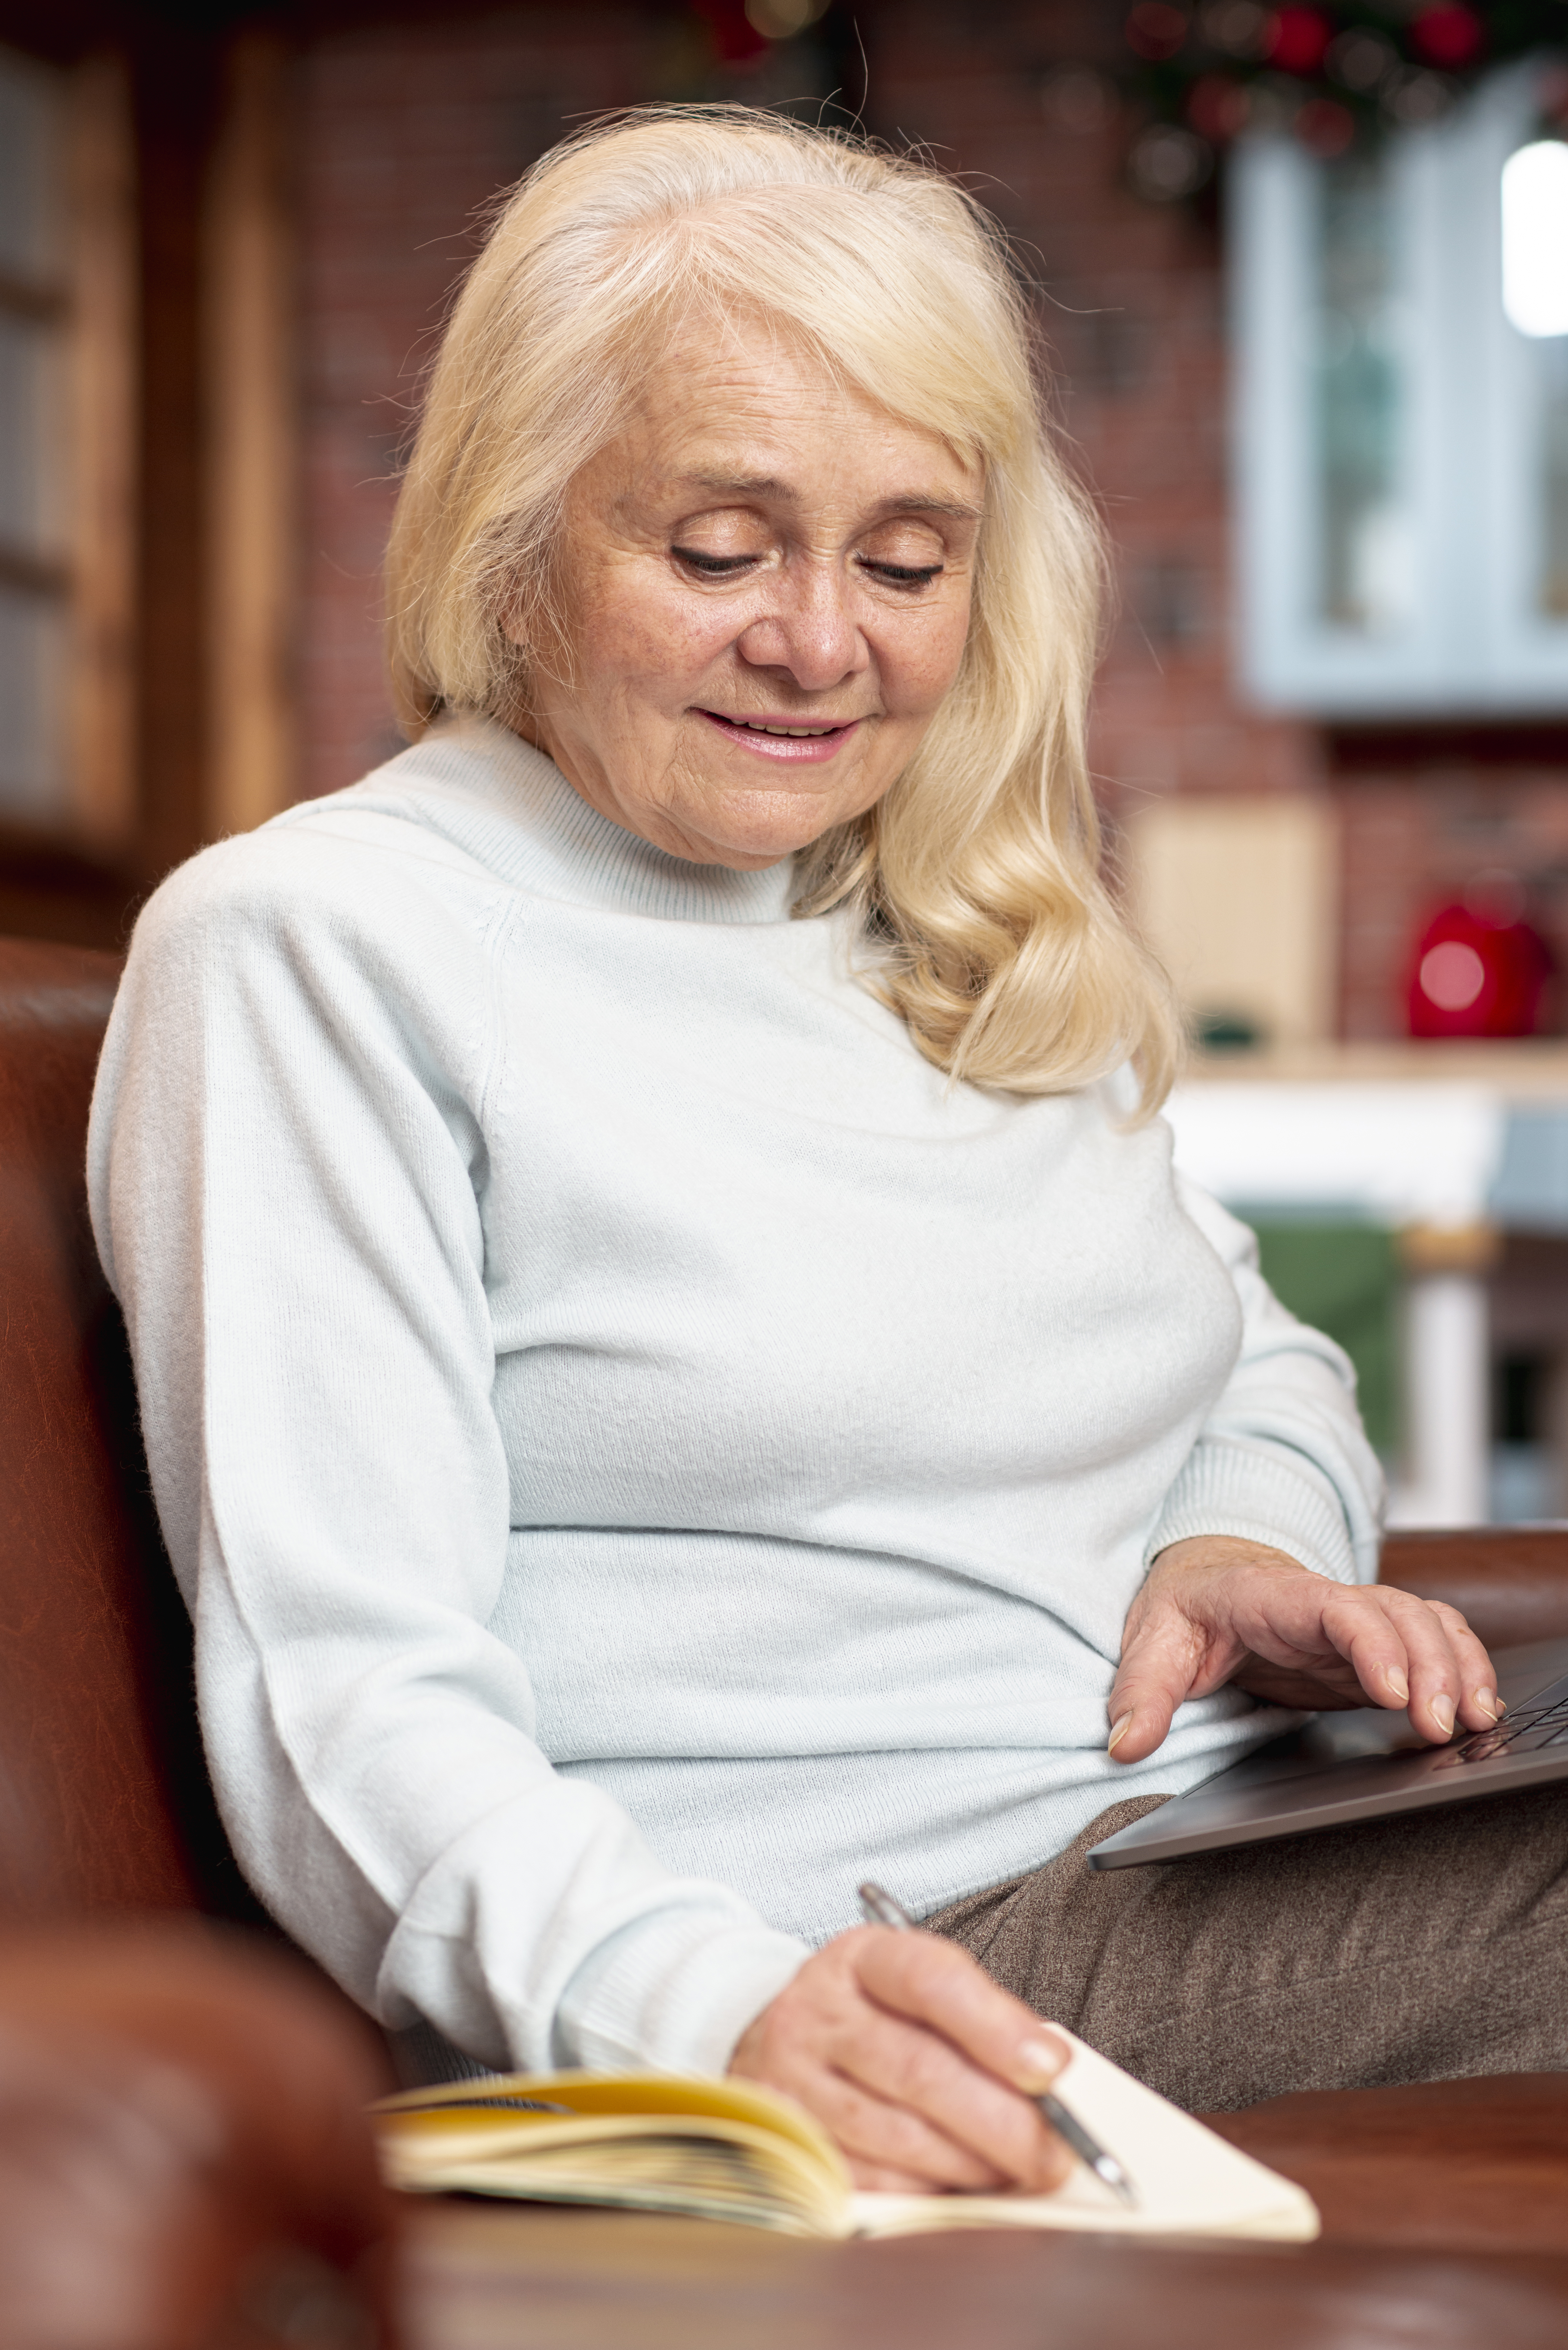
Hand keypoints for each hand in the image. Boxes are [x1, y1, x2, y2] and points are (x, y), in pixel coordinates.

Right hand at [728, 1926, 1074, 2193]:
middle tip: (1054, 2149)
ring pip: (898, 2133)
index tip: (1052, 2068)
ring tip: (1017, 2169)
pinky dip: (928, 2187)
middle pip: (919, 2069)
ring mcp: (795, 2081)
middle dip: (1001, 2119)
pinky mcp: (791, 2144)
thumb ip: (979, 2020)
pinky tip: (961, 2184)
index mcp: (860, 1960)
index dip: (997, 2027)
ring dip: (972, 2162)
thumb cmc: (870, 2014)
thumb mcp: (915, 1988)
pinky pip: (871, 2179)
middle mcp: (818, 2014)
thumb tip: (1048, 2075)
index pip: (931, 1982)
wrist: (776, 2041)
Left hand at [1107, 1535, 1502, 1766]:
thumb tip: (1125, 1746)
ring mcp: (1355, 1625)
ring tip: (1476, 1722)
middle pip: (1399, 1614)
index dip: (1371, 1644)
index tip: (1391, 1691)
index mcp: (1272, 1596)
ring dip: (1459, 1665)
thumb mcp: (1149, 1642)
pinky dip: (1462, 1665)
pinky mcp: (1370, 1650)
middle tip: (1442, 1728)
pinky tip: (1478, 1709)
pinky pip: (1432, 1641)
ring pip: (1426, 1622)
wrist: (1205, 1574)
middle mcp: (1326, 1603)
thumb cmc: (1182, 1607)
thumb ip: (1139, 1692)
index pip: (1336, 1607)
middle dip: (1431, 1666)